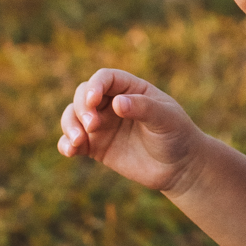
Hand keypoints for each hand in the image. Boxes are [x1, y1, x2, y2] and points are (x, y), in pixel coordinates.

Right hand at [58, 67, 203, 192]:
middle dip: (81, 108)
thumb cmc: (177, 135)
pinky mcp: (95, 146)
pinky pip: (72, 142)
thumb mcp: (166, 119)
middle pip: (83, 95)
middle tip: (92, 126)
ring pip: (72, 116)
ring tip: (77, 142)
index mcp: (129, 89)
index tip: (93, 101)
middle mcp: (111, 103)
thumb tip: (117, 103)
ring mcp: (102, 125)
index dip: (94, 86)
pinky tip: (70, 151)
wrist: (179, 167)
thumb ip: (144, 108)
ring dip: (69, 125)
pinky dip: (66, 144)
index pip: (104, 78)